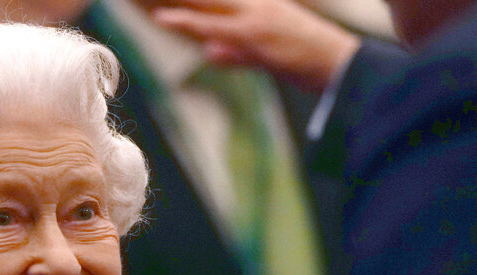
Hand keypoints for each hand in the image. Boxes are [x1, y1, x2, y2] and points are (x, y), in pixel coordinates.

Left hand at [147, 0, 360, 92]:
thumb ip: (234, 52)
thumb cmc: (307, 62)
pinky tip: (162, 18)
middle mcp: (252, 4)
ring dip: (170, 2)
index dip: (183, 1)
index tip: (153, 3)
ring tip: (138, 0)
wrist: (338, 67)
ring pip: (200, 3)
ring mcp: (252, 17)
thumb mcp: (264, 56)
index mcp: (255, 5)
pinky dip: (186, 22)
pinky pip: (212, 26)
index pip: (209, 0)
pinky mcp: (252, 35)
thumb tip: (209, 52)